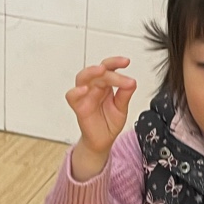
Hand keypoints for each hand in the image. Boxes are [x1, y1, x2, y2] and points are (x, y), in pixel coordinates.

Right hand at [67, 58, 136, 182]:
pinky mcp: (79, 107)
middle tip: (118, 66)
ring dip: (91, 72)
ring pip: (82, 78)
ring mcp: (85, 96)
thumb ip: (125, 95)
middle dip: (107, 67)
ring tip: (101, 70)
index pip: (109, 69)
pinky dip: (76, 91)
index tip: (126, 62)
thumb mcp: (121, 108)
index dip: (116, 62)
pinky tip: (84, 90)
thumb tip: (132, 82)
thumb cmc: (109, 123)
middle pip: (97, 71)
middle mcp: (94, 88)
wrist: (103, 141)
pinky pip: (72, 96)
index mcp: (105, 85)